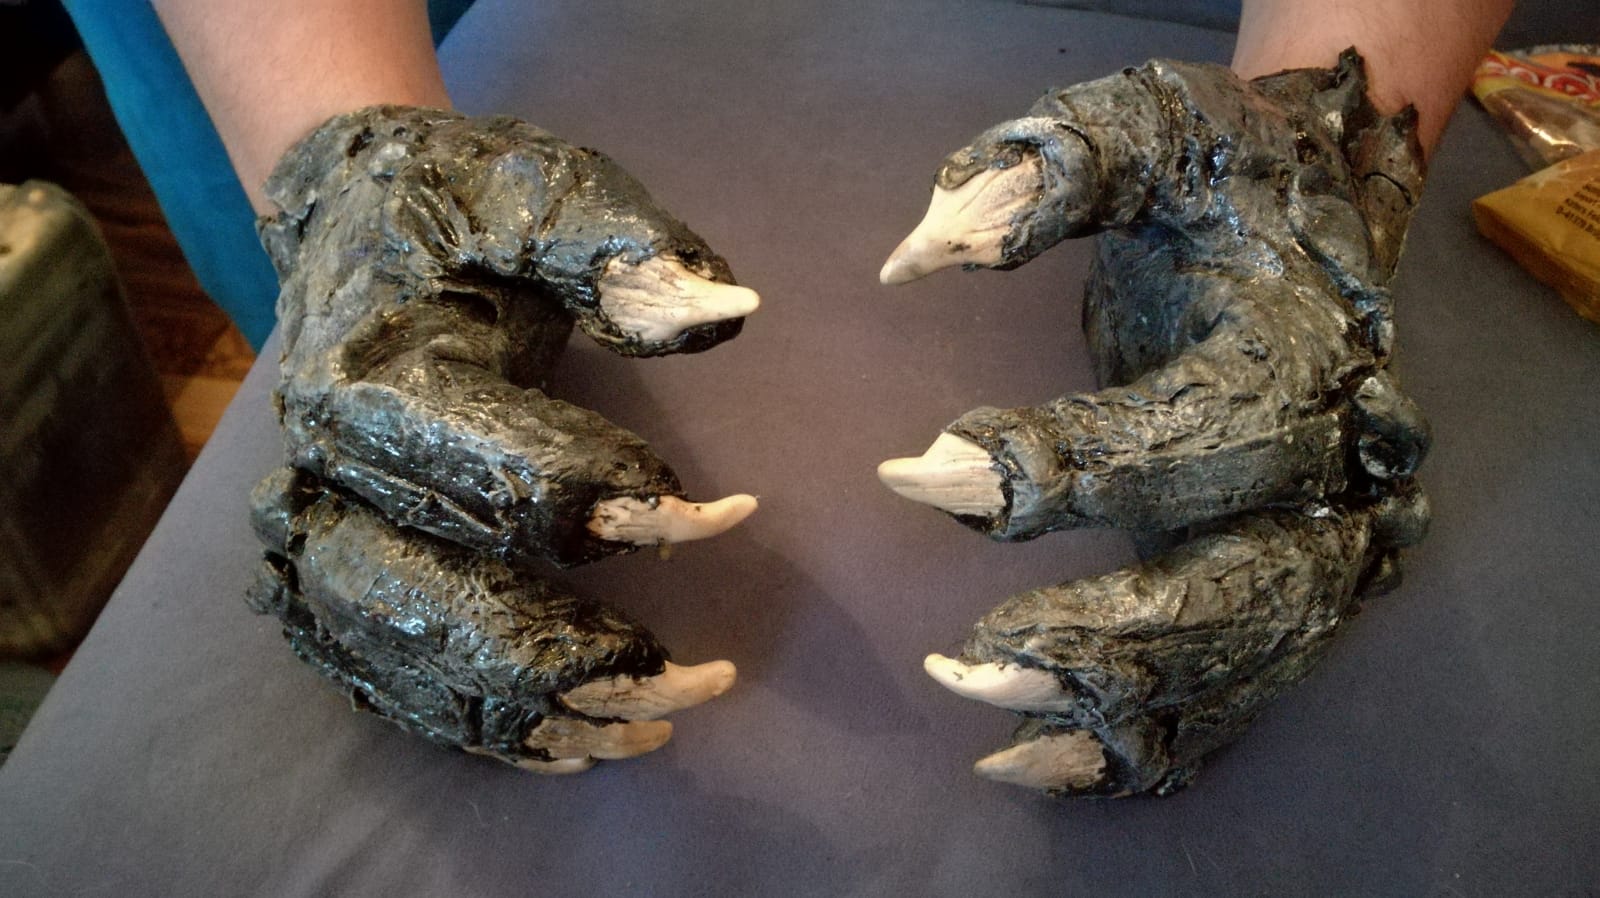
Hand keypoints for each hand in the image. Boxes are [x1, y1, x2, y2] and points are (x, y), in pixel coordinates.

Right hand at [250, 106, 756, 768]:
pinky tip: (564, 745)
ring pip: (415, 662)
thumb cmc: (458, 202)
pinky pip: (382, 678)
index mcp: (371, 381)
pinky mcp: (311, 568)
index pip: (512, 482)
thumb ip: (628, 251)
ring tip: (652, 728)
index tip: (730, 512)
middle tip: (703, 680)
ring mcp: (302, 533)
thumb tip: (732, 315)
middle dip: (584, 655)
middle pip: (453, 604)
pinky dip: (472, 722)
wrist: (352, 212)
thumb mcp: (545, 193)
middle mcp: (317, 474)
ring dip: (537, 710)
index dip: (629, 506)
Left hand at [879, 51, 1430, 795]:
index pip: (1186, 443)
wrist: (1317, 210)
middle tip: (964, 666)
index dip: (1052, 474)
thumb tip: (918, 258)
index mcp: (1304, 355)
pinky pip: (1241, 689)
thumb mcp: (1142, 133)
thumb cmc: (1219, 176)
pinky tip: (1050, 761)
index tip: (916, 474)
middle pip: (1241, 589)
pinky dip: (1154, 738)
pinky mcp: (1306, 581)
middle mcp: (1343, 468)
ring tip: (991, 737)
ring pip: (1243, 663)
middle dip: (1099, 639)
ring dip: (1120, 711)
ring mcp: (1338, 538)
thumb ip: (1041, 176)